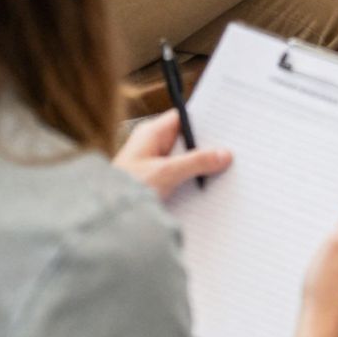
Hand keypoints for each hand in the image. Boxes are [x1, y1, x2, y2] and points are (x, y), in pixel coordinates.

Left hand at [114, 109, 231, 200]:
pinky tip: (206, 188)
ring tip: (224, 171)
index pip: (184, 118)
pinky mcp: (155, 183)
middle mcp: (151, 146)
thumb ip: (196, 161)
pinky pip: (179, 177)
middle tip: (231, 151)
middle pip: (186, 141)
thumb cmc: (126, 190)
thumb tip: (223, 154)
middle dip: (206, 147)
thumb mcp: (167, 173)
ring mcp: (153, 165)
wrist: (105, 218)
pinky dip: (191, 180)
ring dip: (199, 167)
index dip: (206, 121)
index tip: (227, 125)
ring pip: (184, 160)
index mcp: (151, 133)